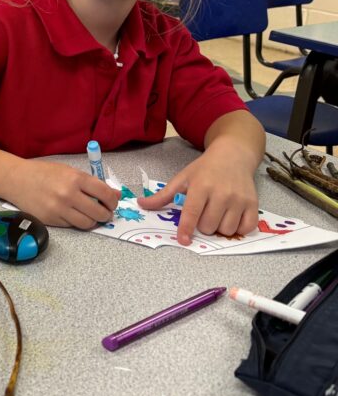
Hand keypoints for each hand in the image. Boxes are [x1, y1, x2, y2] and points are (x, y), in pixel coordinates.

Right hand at [4, 159, 118, 229]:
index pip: (105, 193)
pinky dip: (76, 222)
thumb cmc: (43, 173)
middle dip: (106, 214)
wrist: (16, 180)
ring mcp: (59, 209)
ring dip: (93, 221)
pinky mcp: (51, 220)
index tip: (112, 202)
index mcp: (75, 178)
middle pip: (99, 212)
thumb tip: (113, 194)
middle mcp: (68, 195)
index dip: (113, 201)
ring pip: (87, 223)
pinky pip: (72, 225)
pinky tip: (73, 214)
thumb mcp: (68, 171)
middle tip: (104, 212)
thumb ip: (90, 183)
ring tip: (90, 215)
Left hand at [137, 145, 258, 245]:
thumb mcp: (182, 178)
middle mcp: (222, 193)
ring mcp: (239, 199)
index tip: (183, 240)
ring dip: (219, 229)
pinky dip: (238, 229)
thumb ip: (163, 195)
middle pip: (209, 226)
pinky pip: (246, 228)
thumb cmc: (205, 169)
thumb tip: (141, 205)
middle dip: (202, 226)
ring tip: (216, 216)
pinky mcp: (254, 204)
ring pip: (227, 230)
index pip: (192, 213)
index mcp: (201, 186)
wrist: (233, 155)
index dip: (186, 229)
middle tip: (203, 215)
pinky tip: (231, 219)